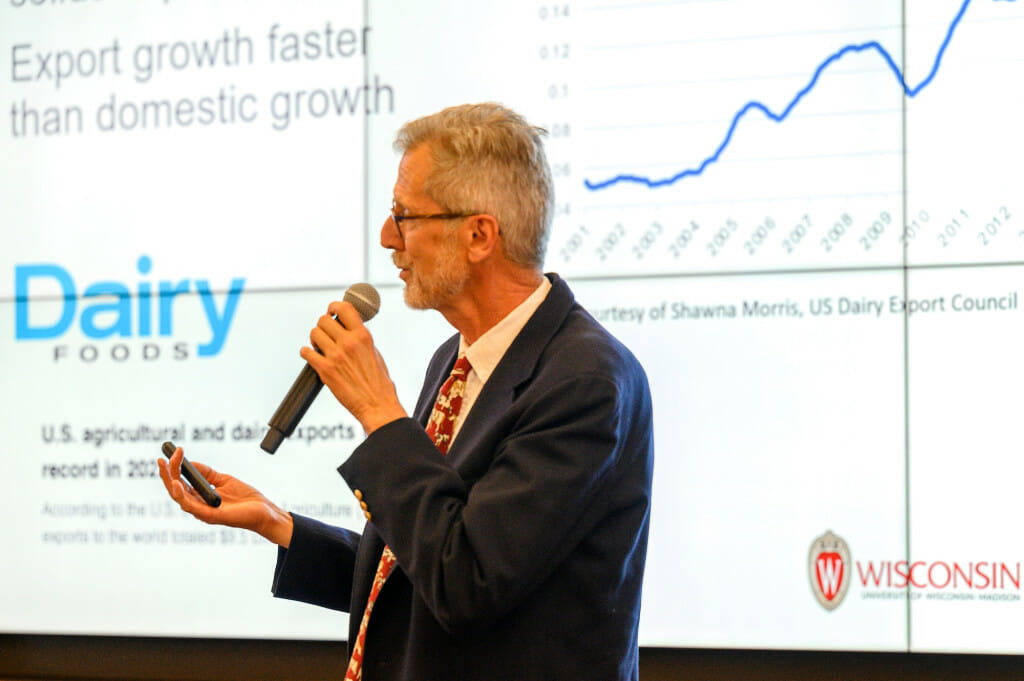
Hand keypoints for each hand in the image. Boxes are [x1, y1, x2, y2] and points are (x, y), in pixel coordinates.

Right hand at [157, 447, 292, 547]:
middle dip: (166, 474)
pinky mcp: (211, 516)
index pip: (180, 483)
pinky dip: (182, 496)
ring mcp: (203, 512)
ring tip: (166, 467)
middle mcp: (198, 506)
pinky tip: (177, 484)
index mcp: (200, 497)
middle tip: (162, 459)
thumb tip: (190, 463)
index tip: (171, 452)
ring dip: (170, 482)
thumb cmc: (246, 499)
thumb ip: (207, 473)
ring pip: (179, 498)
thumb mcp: (224, 480)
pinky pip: (192, 507)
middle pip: (175, 490)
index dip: (173, 469)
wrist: (264, 511)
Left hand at [301, 300, 406, 433]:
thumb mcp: (375, 353)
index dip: (334, 306)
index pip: (344, 308)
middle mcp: (349, 343)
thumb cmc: (379, 383)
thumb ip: (361, 339)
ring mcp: (336, 356)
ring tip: (319, 347)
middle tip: (325, 334)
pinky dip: (306, 353)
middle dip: (322, 325)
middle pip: (324, 320)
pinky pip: (306, 352)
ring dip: (314, 339)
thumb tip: (350, 329)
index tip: (331, 311)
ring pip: (314, 333)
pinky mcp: (325, 370)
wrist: (377, 405)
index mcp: (363, 336)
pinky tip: (312, 356)